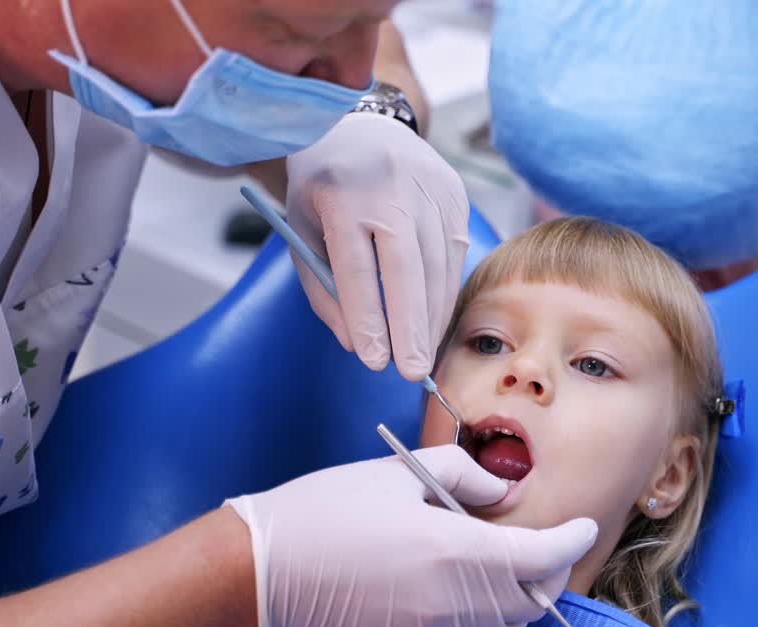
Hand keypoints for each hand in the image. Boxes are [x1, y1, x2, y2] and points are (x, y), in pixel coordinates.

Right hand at [226, 445, 597, 626]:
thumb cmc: (329, 510)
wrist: (268, 566)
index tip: (584, 526)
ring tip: (504, 568)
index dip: (572, 541)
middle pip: (533, 601)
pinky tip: (464, 592)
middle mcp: (453, 599)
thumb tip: (502, 491)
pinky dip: (484, 621)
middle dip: (549, 573)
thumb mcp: (398, 473)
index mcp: (454, 549)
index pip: (542, 557)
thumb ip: (463, 475)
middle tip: (544, 544)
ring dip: (519, 601)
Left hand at [286, 112, 469, 380]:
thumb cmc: (322, 189)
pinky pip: (454, 252)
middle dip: (411, 326)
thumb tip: (358, 344)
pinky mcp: (454, 192)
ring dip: (432, 316)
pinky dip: (445, 291)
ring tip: (423, 355)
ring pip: (439, 264)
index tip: (374, 360)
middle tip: (412, 371)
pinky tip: (435, 321)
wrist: (358, 125)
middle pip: (408, 268)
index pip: (358, 267)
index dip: (368, 317)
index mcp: (341, 193)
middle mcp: (391, 186)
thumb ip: (324, 291)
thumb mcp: (302, 233)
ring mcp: (429, 186)